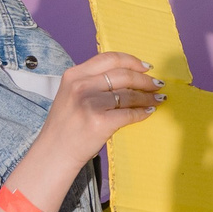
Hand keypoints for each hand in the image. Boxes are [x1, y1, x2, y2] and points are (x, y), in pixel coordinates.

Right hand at [36, 51, 163, 167]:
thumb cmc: (66, 126)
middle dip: (145, 80)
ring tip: (158, 99)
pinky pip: (129, 114)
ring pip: (129, 95)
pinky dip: (142, 113)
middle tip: (157, 85)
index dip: (132, 61)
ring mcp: (90, 104)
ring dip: (148, 97)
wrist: (54, 153)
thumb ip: (92, 82)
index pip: (109, 59)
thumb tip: (127, 75)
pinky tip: (149, 112)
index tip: (146, 67)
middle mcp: (81, 86)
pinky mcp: (100, 122)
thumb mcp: (71, 94)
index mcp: (74, 75)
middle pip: (123, 75)